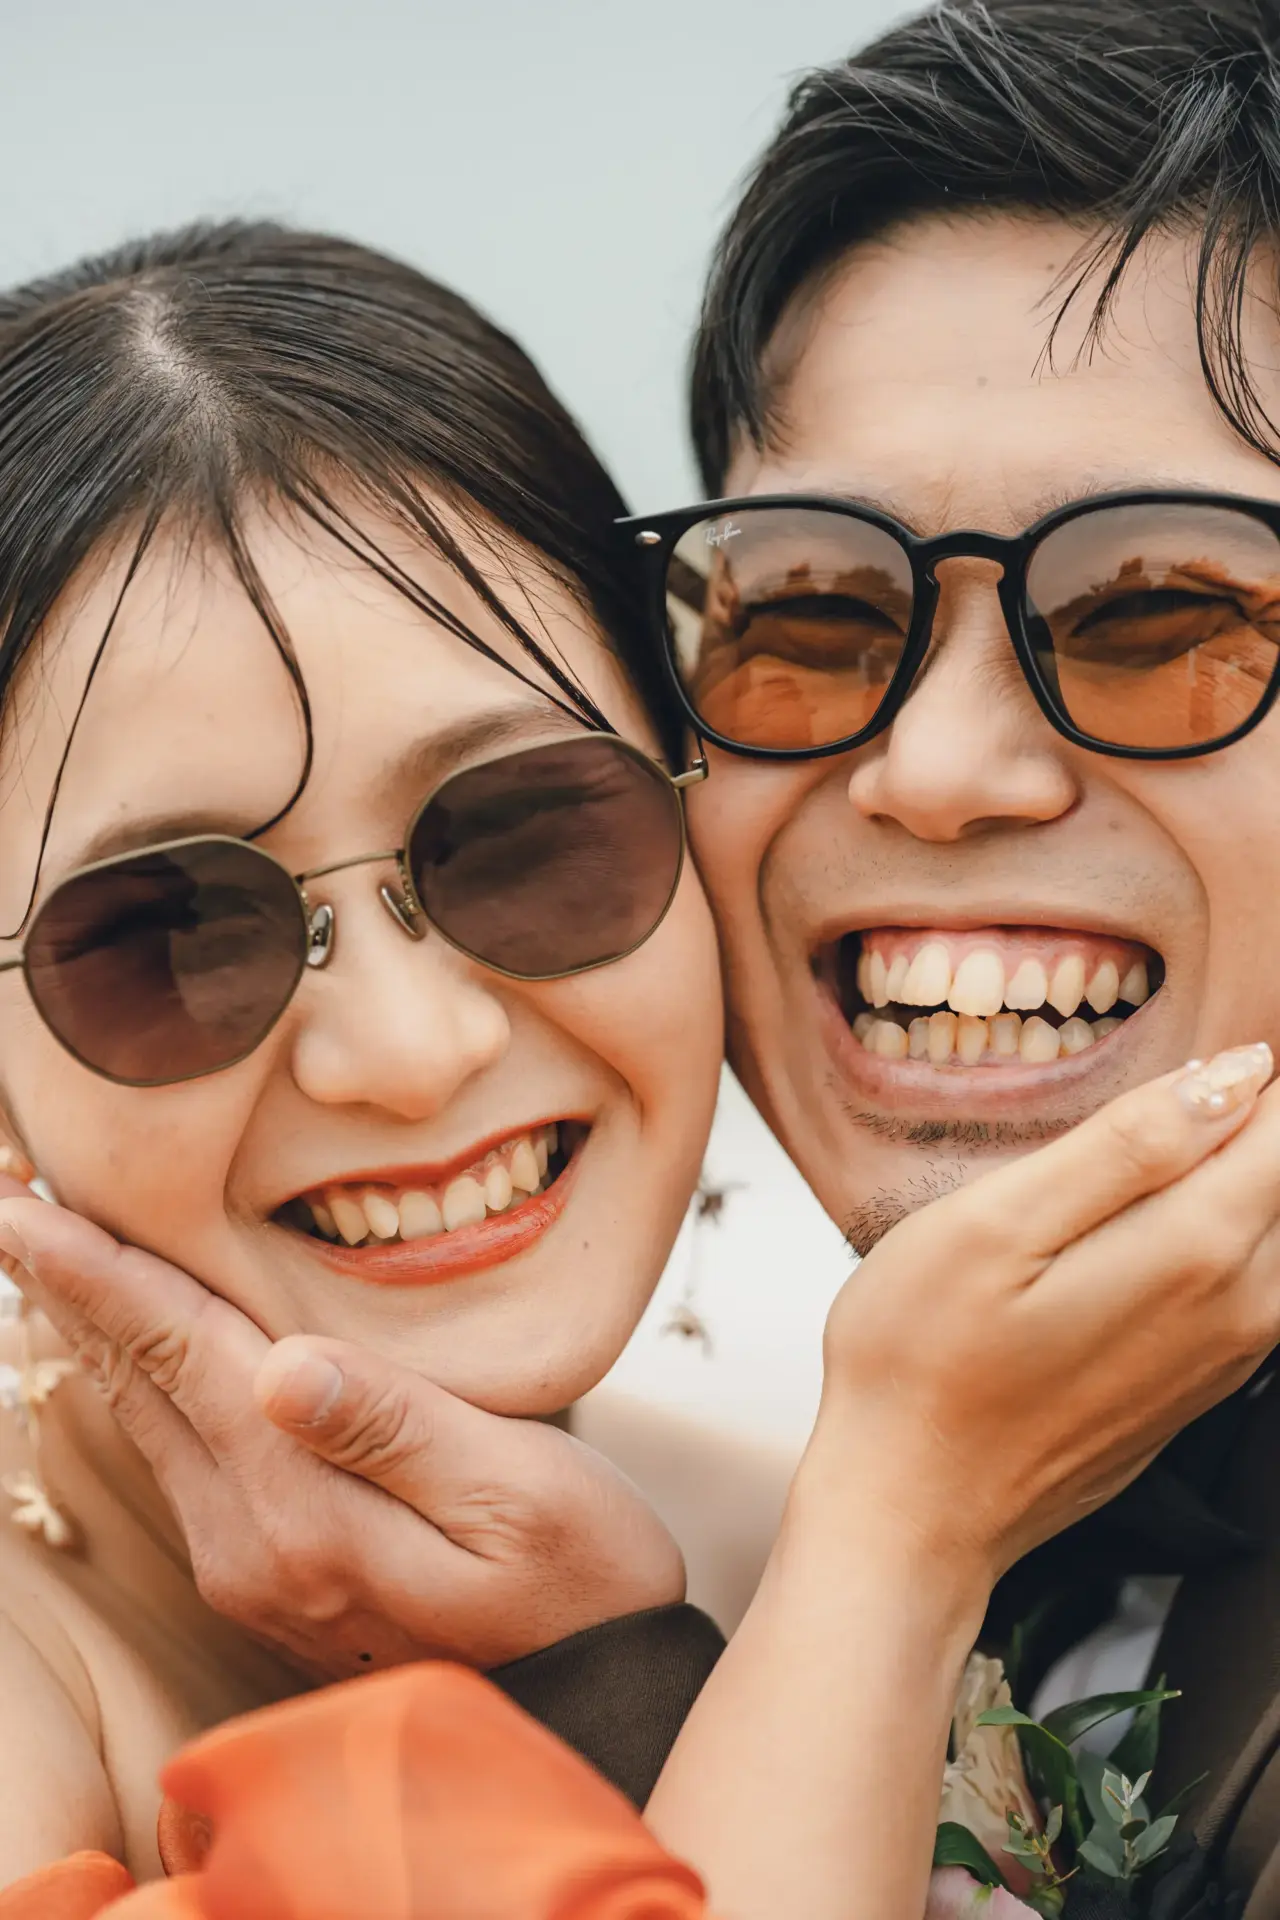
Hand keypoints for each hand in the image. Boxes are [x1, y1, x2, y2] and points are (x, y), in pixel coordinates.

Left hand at [0, 1188, 683, 1677]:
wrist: (596, 1700)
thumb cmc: (582, 1576)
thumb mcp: (516, 1491)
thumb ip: (394, 1427)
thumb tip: (279, 1367)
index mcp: (308, 1509)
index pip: (181, 1355)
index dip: (100, 1275)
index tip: (23, 1208)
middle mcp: (252, 1546)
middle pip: (139, 1384)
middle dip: (70, 1289)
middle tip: (11, 1200)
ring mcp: (251, 1570)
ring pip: (147, 1421)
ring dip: (95, 1331)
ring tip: (52, 1253)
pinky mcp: (268, 1578)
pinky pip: (178, 1457)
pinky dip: (142, 1382)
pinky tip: (134, 1344)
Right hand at [809, 1041, 1279, 1582]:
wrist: (912, 1510)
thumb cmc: (921, 1359)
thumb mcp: (994, 1223)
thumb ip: (1122, 1146)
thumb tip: (1230, 1075)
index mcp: (1197, 1248)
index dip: (1252, 1065)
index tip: (1216, 1030)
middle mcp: (1241, 1305)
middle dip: (1250, 1118)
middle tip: (1174, 1085)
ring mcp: (1226, 1354)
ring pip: (1273, 1229)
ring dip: (1237, 1172)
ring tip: (1159, 1137)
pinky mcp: (1198, 1383)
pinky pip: (1252, 1280)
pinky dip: (1225, 1227)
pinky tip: (1154, 1209)